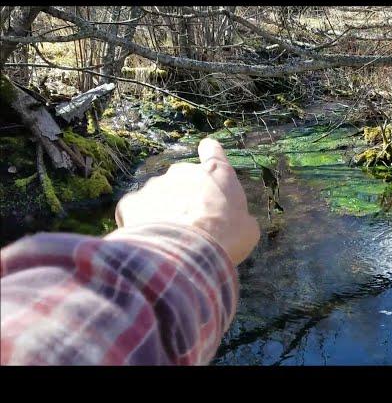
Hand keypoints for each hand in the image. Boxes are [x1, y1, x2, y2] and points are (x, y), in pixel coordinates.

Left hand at [115, 138, 259, 264]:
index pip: (212, 150)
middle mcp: (183, 171)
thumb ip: (238, 217)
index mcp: (216, 173)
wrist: (187, 251)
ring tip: (172, 237)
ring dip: (164, 211)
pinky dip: (142, 222)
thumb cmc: (226, 236)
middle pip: (183, 178)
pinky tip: (151, 240)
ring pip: (159, 195)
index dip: (209, 153)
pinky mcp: (133, 202)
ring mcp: (156, 184)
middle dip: (185, 196)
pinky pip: (138, 210)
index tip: (207, 157)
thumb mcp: (247, 228)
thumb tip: (238, 222)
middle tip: (192, 223)